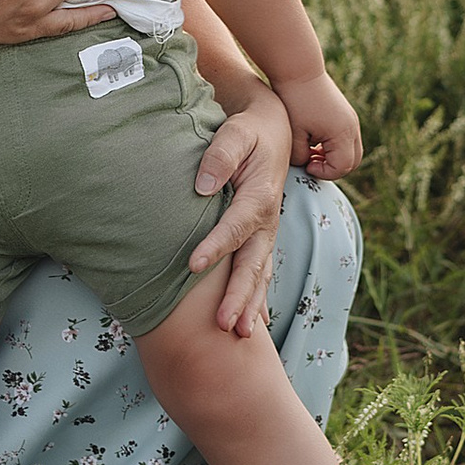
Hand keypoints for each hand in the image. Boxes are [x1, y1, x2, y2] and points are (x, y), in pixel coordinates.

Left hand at [180, 85, 291, 339]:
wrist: (272, 129)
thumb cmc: (247, 130)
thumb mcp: (235, 132)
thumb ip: (220, 156)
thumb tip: (201, 188)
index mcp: (259, 196)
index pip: (235, 227)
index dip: (215, 247)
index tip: (192, 265)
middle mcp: (267, 221)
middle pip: (252, 264)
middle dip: (239, 296)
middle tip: (224, 325)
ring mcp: (267, 232)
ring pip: (260, 275)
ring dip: (250, 306)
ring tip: (239, 335)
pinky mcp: (262, 238)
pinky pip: (261, 273)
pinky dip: (257, 300)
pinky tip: (252, 324)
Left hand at [276, 68, 362, 178]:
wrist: (297, 69)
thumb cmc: (293, 100)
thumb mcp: (293, 133)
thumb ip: (300, 156)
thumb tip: (306, 163)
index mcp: (343, 133)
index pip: (342, 167)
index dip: (325, 173)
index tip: (307, 165)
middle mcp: (352, 126)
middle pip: (353, 161)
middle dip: (333, 168)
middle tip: (311, 163)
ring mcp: (350, 118)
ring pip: (351, 150)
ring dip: (334, 156)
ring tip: (310, 151)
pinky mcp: (345, 113)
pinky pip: (346, 138)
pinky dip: (333, 145)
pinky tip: (312, 139)